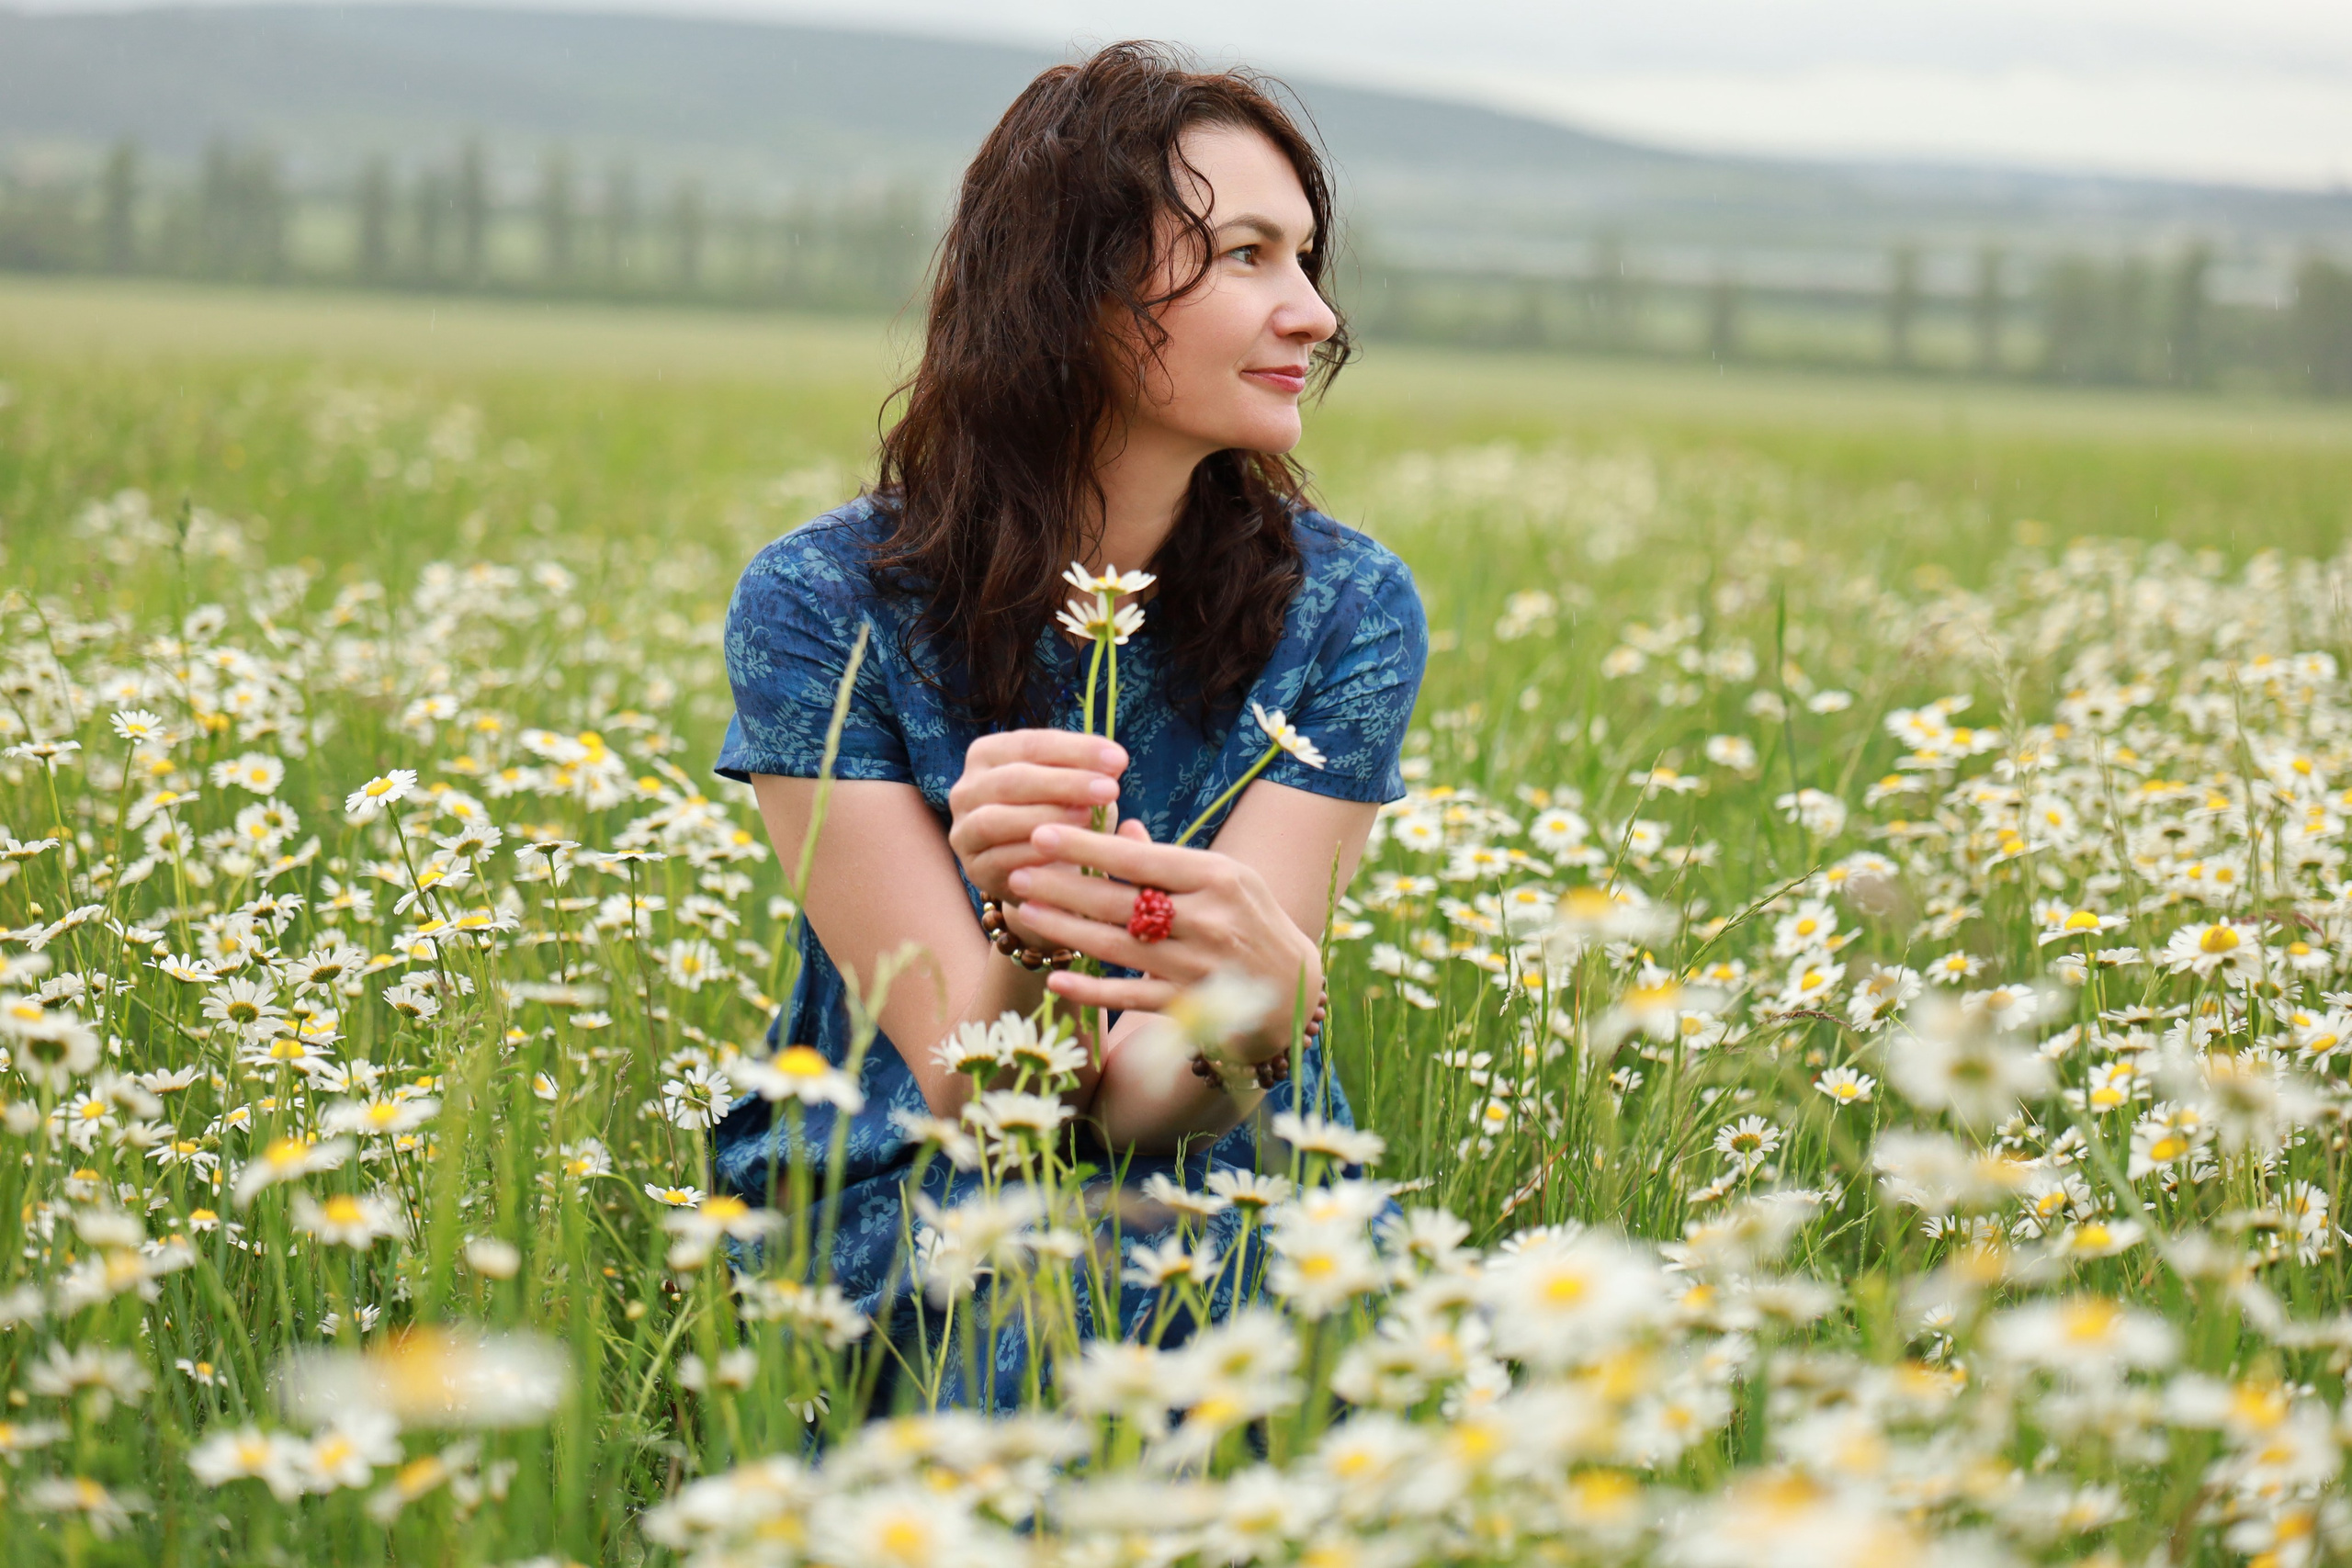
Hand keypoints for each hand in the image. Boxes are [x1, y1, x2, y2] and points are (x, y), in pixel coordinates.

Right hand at [946, 730, 1126, 907]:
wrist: (1047, 872)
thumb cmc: (1063, 816)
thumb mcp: (1075, 787)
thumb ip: (1088, 771)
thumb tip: (1113, 761)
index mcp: (988, 755)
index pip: (1030, 744)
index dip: (1075, 750)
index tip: (1118, 759)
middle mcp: (967, 789)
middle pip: (1012, 780)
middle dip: (1064, 783)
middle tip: (1110, 789)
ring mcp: (964, 830)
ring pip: (995, 819)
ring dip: (1045, 817)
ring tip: (1088, 817)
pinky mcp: (974, 868)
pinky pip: (1000, 859)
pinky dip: (1034, 853)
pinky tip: (1068, 850)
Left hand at [1009, 821, 1319, 1059]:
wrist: (1294, 991)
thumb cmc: (1249, 920)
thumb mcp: (1224, 879)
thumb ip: (1169, 860)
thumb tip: (1123, 826)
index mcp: (1217, 878)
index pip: (1140, 858)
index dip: (1088, 846)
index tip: (1041, 832)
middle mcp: (1209, 921)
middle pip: (1119, 902)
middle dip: (1062, 886)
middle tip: (1017, 872)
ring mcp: (1198, 967)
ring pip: (1116, 947)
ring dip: (1064, 929)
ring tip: (1023, 910)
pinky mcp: (1190, 1008)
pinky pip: (1130, 997)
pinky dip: (1092, 989)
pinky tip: (1056, 977)